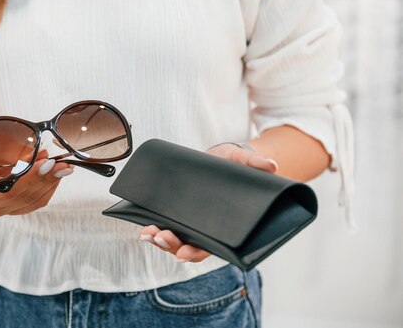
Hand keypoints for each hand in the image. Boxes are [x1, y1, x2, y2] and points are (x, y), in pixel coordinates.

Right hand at [0, 148, 74, 216]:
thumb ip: (17, 152)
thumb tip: (44, 154)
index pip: (5, 190)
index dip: (29, 178)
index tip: (48, 163)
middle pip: (20, 196)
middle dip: (45, 177)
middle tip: (62, 164)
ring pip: (31, 201)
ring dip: (49, 182)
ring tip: (62, 167)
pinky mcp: (11, 210)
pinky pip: (35, 203)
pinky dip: (48, 188)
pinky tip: (57, 175)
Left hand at [138, 142, 277, 262]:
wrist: (222, 158)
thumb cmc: (237, 166)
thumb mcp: (245, 161)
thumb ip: (256, 163)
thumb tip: (272, 166)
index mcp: (222, 227)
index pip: (207, 247)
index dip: (194, 252)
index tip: (183, 254)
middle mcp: (202, 228)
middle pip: (184, 244)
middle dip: (170, 244)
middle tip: (160, 236)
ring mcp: (187, 220)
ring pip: (171, 236)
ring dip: (157, 237)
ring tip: (147, 232)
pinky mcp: (174, 209)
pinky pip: (162, 222)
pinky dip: (151, 224)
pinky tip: (140, 223)